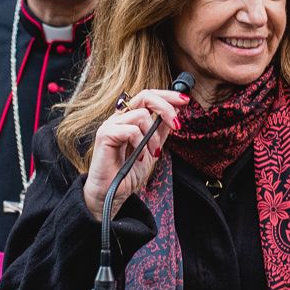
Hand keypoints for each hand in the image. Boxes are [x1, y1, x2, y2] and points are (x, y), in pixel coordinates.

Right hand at [81, 89, 189, 220]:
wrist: (111, 194)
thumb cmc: (127, 174)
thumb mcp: (152, 149)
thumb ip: (161, 131)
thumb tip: (176, 112)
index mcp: (129, 119)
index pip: (148, 97)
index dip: (167, 96)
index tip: (185, 100)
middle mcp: (119, 118)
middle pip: (145, 96)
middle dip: (166, 106)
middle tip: (177, 124)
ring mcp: (111, 125)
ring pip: (141, 114)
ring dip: (153, 135)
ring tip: (153, 152)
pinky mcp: (105, 135)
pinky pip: (131, 130)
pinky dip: (140, 143)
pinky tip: (139, 157)